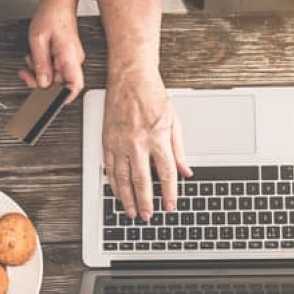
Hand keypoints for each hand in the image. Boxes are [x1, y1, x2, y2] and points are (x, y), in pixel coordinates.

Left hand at [18, 1, 84, 102]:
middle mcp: (74, 58)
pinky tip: (37, 55)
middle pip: (61, 82)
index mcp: (70, 56)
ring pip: (56, 74)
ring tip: (32, 58)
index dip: (65, 97)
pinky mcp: (67, 54)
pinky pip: (56, 65)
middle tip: (27, 73)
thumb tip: (42, 82)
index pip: (75, 85)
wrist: (58, 0)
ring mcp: (71, 57)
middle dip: (42, 80)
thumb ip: (40, 64)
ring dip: (41, 70)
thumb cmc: (50, 15)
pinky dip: (44, 63)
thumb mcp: (38, 40)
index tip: (52, 102)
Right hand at [103, 69, 192, 220]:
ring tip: (131, 211)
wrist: (130, 78)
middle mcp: (138, 143)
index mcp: (157, 138)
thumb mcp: (174, 121)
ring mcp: (120, 142)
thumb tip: (185, 170)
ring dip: (127, 198)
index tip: (170, 207)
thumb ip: (179, 149)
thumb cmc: (152, 95)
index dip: (169, 194)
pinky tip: (117, 192)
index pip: (166, 174)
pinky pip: (110, 168)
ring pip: (123, 178)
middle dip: (145, 202)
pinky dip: (114, 183)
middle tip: (147, 216)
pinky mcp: (107, 140)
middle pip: (142, 181)